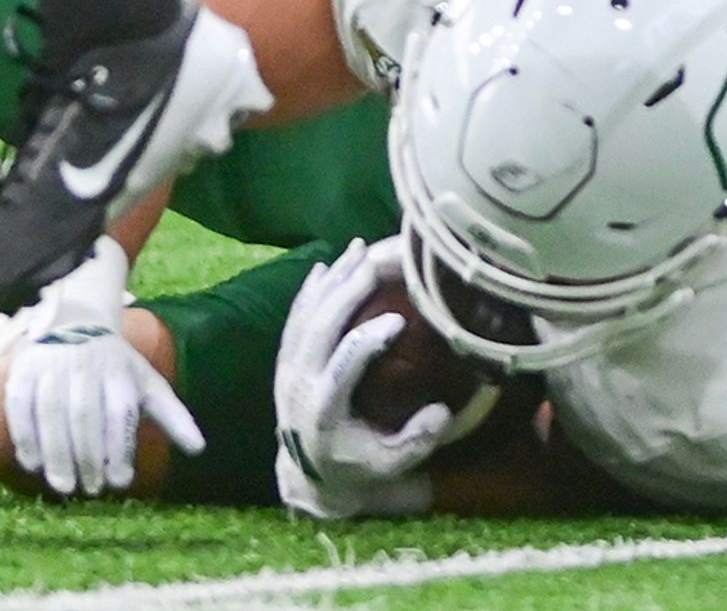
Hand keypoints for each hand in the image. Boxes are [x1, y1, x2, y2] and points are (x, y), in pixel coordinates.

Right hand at [2, 243, 201, 498]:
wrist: (77, 321)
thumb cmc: (118, 367)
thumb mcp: (149, 384)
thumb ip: (173, 417)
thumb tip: (200, 449)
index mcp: (120, 371)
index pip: (120, 411)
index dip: (119, 447)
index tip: (121, 481)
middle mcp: (86, 366)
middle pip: (85, 415)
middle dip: (87, 456)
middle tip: (91, 490)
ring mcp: (52, 367)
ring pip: (51, 413)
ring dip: (56, 454)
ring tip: (65, 486)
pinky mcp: (23, 372)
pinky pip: (20, 407)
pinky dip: (25, 437)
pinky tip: (32, 465)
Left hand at [271, 241, 474, 522]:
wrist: (305, 477)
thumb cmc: (355, 467)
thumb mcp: (389, 466)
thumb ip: (416, 441)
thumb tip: (442, 411)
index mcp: (324, 410)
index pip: (342, 365)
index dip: (368, 339)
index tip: (400, 319)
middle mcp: (300, 385)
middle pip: (320, 328)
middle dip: (348, 290)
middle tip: (379, 261)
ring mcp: (288, 371)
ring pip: (306, 316)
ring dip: (332, 281)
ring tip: (358, 250)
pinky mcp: (284, 363)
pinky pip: (294, 320)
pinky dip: (309, 291)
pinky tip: (325, 266)